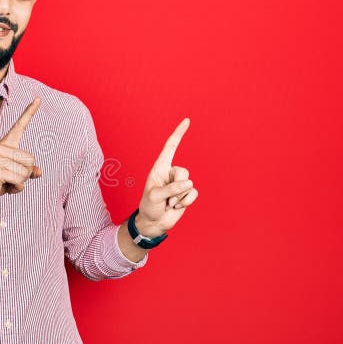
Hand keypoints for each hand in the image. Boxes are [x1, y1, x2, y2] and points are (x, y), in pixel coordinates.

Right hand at [0, 97, 42, 213]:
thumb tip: (38, 172)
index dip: (30, 112)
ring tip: (5, 183)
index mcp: (4, 145)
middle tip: (9, 178)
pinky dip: (16, 188)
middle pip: (31, 159)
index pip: (19, 126)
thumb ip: (27, 171)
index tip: (39, 98)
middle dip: (25, 174)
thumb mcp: (15, 175)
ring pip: (26, 171)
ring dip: (20, 182)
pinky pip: (19, 180)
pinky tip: (4, 188)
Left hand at [135, 118, 198, 236]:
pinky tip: (175, 206)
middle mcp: (171, 173)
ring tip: (168, 202)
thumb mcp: (155, 197)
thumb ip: (170, 189)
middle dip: (175, 187)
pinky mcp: (187, 194)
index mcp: (160, 168)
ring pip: (189, 184)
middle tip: (165, 197)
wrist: (153, 222)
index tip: (187, 120)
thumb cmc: (149, 207)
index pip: (171, 147)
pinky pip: (194, 194)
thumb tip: (188, 184)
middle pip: (183, 172)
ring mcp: (180, 184)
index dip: (178, 133)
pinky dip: (185, 202)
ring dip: (178, 197)